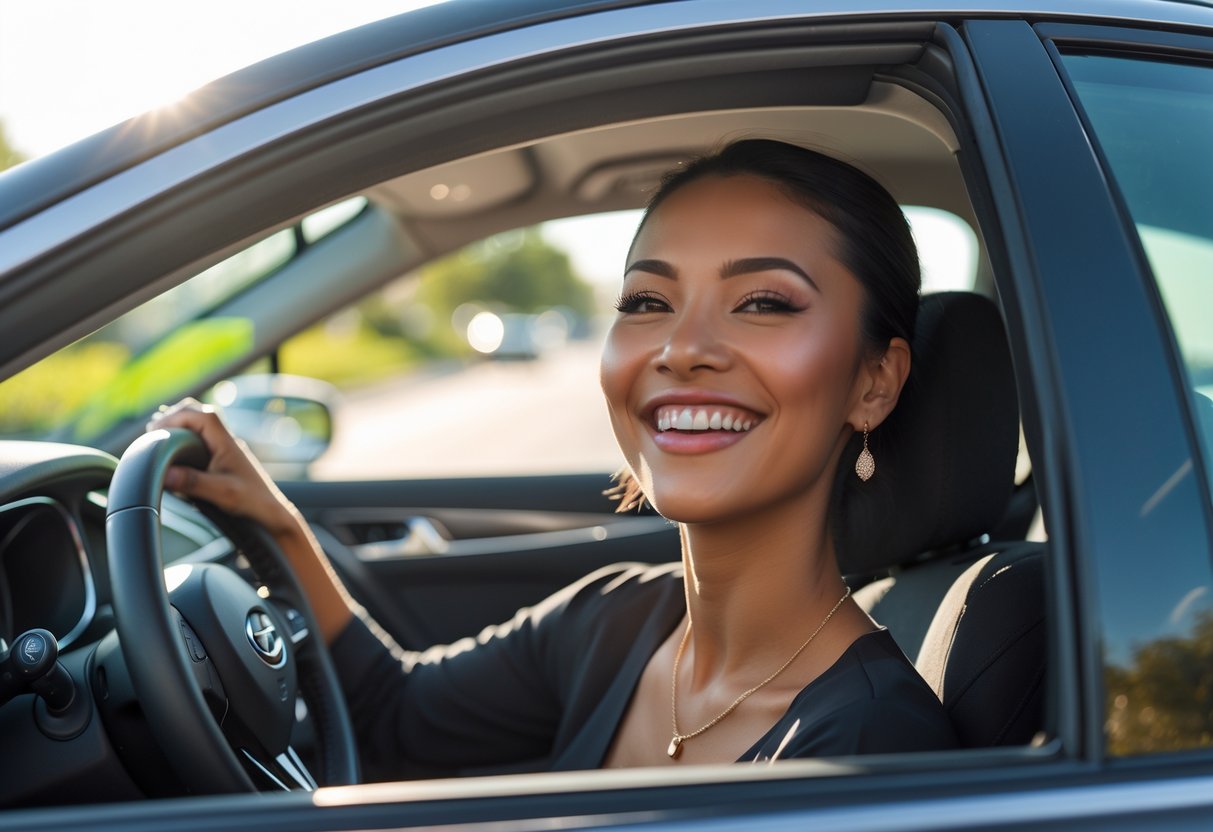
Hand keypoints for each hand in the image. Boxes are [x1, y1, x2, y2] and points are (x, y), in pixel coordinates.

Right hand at [148, 399, 299, 537]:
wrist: (270, 512)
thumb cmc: (251, 501)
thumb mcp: (221, 493)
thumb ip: (193, 483)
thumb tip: (165, 473)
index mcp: (227, 442)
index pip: (201, 415)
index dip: (175, 417)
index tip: (155, 430)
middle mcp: (226, 440)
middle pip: (198, 413)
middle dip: (174, 417)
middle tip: (153, 432)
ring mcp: (224, 448)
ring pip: (199, 424)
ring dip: (179, 425)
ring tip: (159, 438)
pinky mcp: (222, 458)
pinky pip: (201, 437)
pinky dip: (185, 437)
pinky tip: (174, 452)